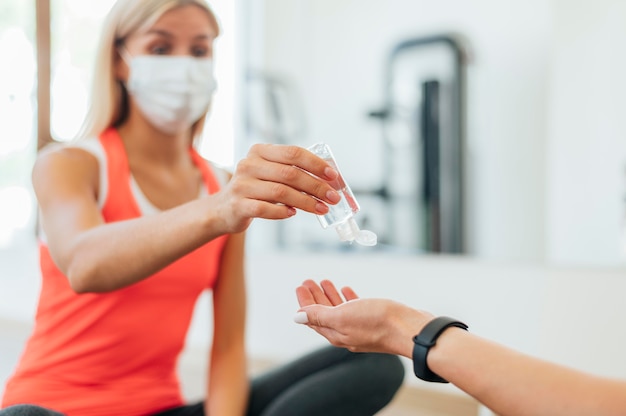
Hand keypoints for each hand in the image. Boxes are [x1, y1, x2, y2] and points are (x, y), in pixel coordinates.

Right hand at [216, 144, 340, 232]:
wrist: (223, 209)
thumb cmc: (256, 190)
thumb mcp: (271, 173)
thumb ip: (295, 171)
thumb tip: (330, 178)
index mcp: (260, 151)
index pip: (293, 153)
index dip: (316, 164)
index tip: (333, 176)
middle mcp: (249, 164)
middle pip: (290, 174)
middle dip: (316, 186)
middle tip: (333, 197)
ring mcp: (242, 185)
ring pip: (281, 192)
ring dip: (306, 202)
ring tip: (322, 208)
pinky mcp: (238, 205)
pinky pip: (265, 209)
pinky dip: (282, 212)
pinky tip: (293, 214)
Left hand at [295, 279, 433, 356]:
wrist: (411, 329)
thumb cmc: (378, 322)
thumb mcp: (342, 316)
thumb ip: (319, 315)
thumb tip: (297, 318)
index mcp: (336, 334)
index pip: (314, 317)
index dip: (305, 302)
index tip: (300, 286)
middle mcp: (347, 333)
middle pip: (325, 313)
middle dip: (315, 297)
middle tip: (309, 281)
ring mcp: (361, 327)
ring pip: (340, 310)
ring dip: (330, 295)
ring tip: (325, 281)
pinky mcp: (375, 320)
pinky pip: (356, 308)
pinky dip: (348, 298)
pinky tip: (347, 290)